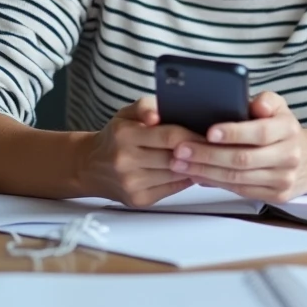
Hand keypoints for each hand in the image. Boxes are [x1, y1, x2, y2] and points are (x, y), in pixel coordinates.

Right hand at [79, 96, 202, 206]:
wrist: (90, 166)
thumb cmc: (115, 136)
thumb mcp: (126, 113)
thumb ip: (145, 106)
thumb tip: (157, 114)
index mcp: (124, 135)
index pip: (168, 135)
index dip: (193, 135)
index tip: (211, 134)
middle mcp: (125, 160)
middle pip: (174, 157)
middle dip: (198, 152)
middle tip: (216, 146)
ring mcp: (131, 183)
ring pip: (176, 175)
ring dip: (195, 167)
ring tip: (207, 158)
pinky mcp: (138, 199)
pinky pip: (172, 189)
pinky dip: (185, 180)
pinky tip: (191, 170)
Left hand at [170, 91, 306, 202]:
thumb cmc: (283, 130)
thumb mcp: (279, 107)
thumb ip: (266, 101)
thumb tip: (257, 105)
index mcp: (288, 129)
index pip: (259, 132)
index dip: (233, 133)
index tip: (209, 131)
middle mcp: (289, 156)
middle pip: (243, 159)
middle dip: (208, 154)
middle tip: (182, 149)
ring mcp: (283, 179)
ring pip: (238, 178)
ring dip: (205, 171)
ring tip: (181, 162)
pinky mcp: (275, 195)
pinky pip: (240, 190)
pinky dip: (215, 182)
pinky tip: (197, 174)